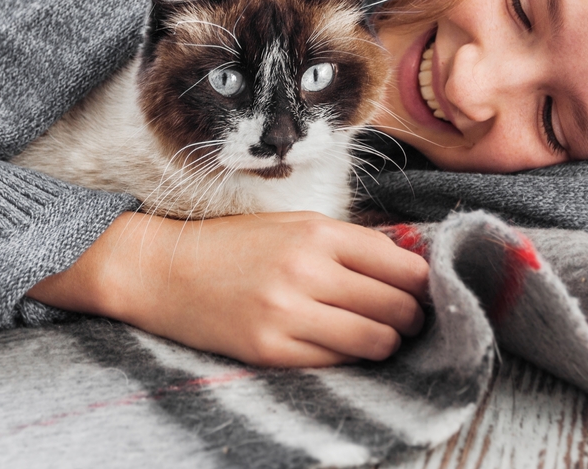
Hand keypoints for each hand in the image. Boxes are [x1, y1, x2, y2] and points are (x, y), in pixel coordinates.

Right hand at [28, 211, 428, 366]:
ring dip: (388, 342)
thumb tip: (408, 268)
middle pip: (397, 305)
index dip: (424, 283)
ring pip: (376, 340)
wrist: (163, 271)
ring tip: (381, 336)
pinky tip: (343, 346)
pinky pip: (337, 362)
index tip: (422, 290)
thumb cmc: (234, 245)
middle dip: (412, 317)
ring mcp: (287, 312)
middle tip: (407, 319)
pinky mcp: (270, 349)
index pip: (403, 264)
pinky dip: (351, 357)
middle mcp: (306, 270)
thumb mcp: (293, 225)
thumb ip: (348, 244)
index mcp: (317, 232)